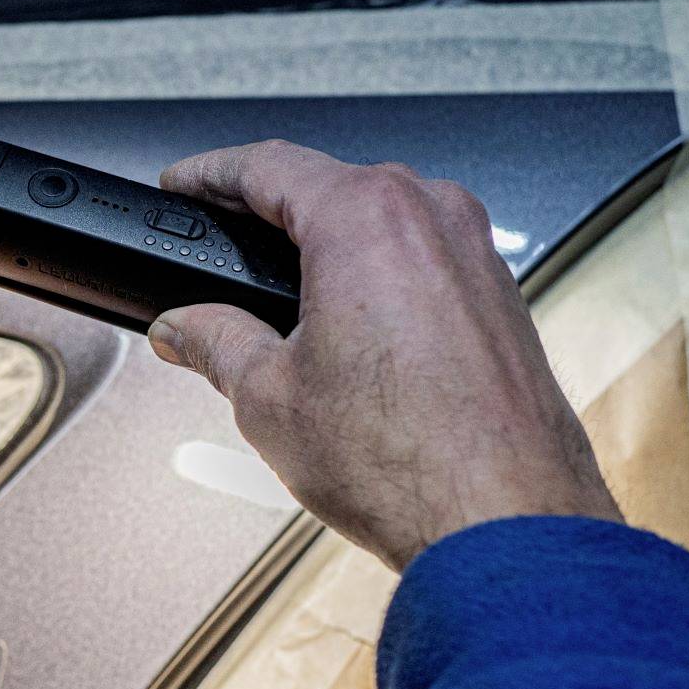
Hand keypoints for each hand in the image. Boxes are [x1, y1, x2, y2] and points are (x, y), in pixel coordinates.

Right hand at [148, 141, 619, 571]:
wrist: (505, 524)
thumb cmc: (409, 462)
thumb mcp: (268, 397)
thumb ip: (214, 343)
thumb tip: (184, 329)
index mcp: (367, 218)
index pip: (268, 164)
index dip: (209, 175)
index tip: (183, 187)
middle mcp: (433, 217)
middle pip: (330, 187)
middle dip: (268, 214)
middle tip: (219, 245)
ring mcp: (478, 254)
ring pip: (382, 224)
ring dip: (326, 249)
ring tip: (276, 301)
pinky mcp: (502, 298)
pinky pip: (423, 261)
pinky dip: (376, 279)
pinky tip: (345, 330)